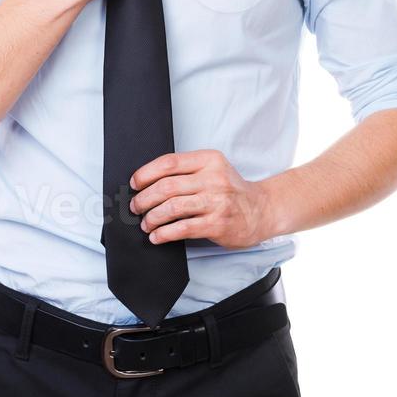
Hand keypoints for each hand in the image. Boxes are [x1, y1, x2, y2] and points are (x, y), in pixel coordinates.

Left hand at [129, 149, 271, 249]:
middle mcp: (213, 178)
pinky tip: (157, 236)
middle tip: (136, 207)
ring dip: (152, 218)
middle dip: (145, 198)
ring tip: (146, 224)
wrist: (261, 210)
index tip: (135, 183)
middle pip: (167, 186)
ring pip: (172, 207)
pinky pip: (183, 228)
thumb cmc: (231, 190)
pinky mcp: (217, 224)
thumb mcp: (213, 169)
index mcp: (209, 160)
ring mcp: (216, 202)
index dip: (146, 173)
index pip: (169, 162)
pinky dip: (164, 233)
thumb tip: (148, 182)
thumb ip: (187, 171)